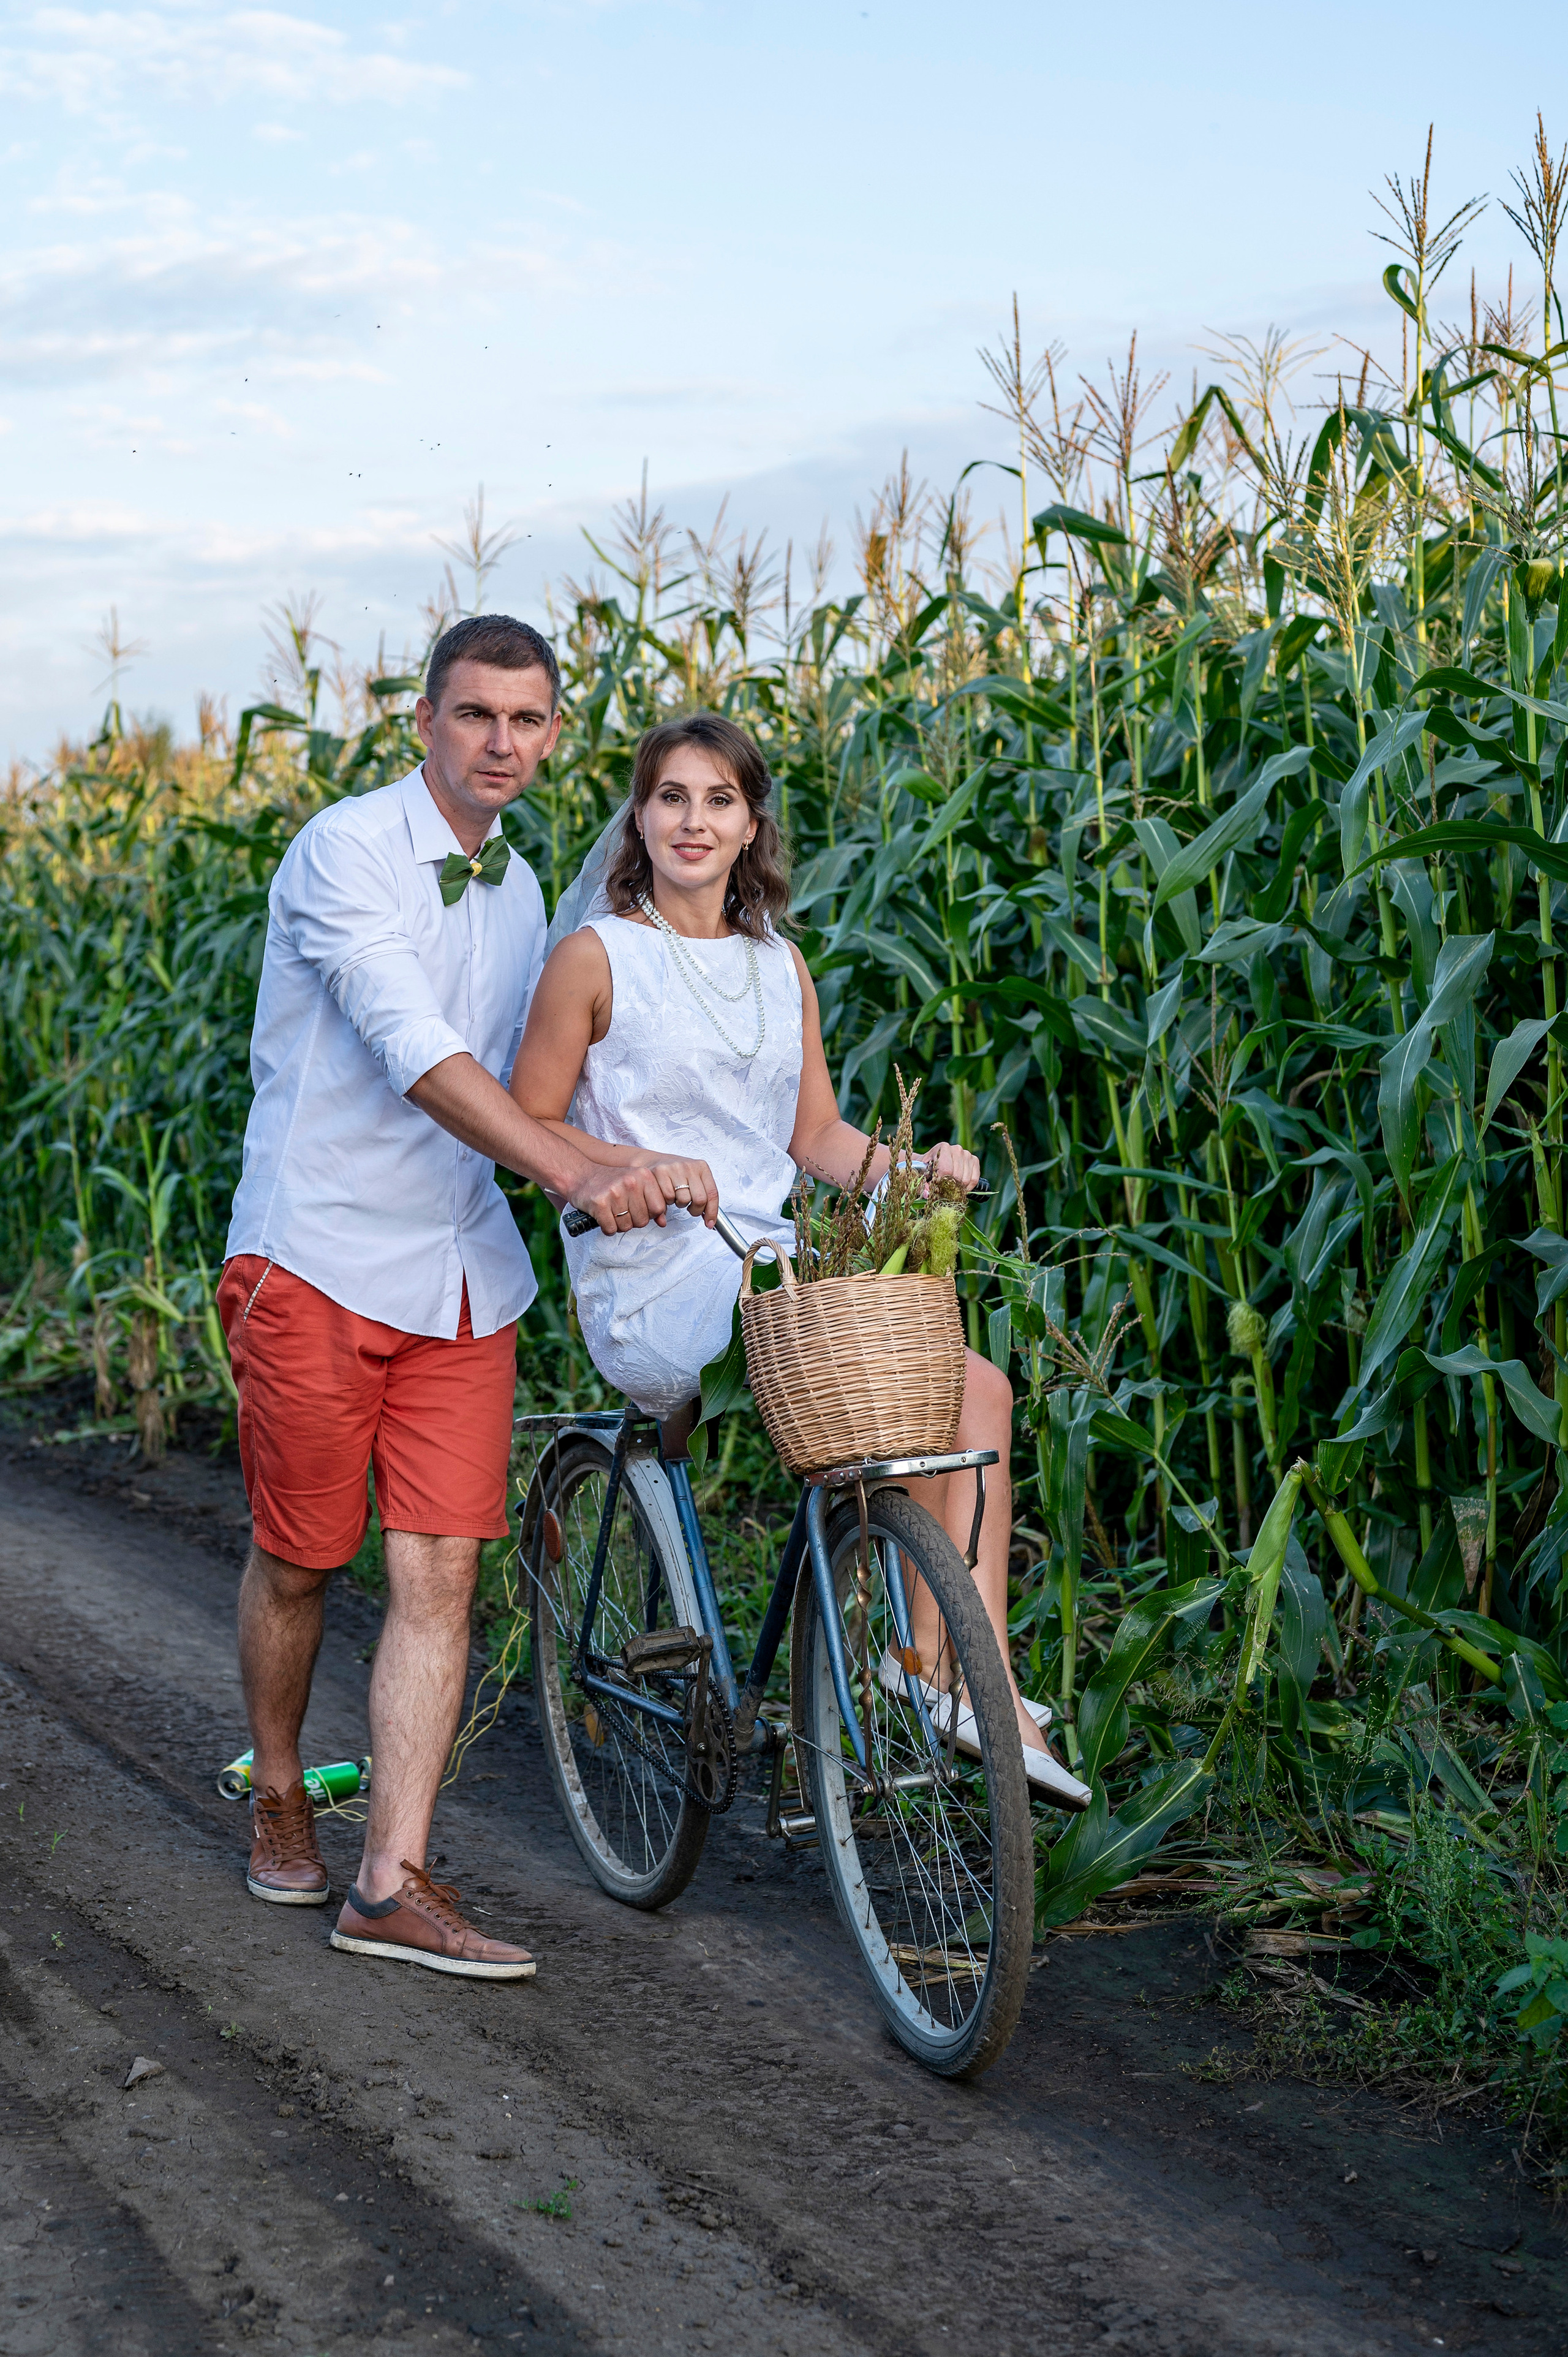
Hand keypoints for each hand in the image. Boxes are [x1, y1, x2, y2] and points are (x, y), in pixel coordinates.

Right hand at [569, 1165, 687, 1236]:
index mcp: (644, 1176)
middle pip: (643, 1220)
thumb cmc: (610, 1182)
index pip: (659, 1208)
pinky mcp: (599, 1203)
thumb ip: (653, 1201)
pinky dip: (606, 1228)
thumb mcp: (635, 1184)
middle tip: (621, 1211)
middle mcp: (631, 1182)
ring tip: (611, 1212)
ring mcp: (615, 1192)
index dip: (649, 1213)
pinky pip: (610, 1229)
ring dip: (619, 1225)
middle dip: (632, 1221)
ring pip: (627, 1226)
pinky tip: (602, 1216)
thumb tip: (663, 1222)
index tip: (637, 1208)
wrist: (580, 1175)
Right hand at [646, 1156, 719, 1227]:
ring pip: (684, 1200)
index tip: (710, 1223)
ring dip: (680, 1204)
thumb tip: (710, 1221)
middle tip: (690, 1209)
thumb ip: (704, 1196)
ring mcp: (675, 1168)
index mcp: (702, 1167)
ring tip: (677, 1197)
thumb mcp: (693, 1179)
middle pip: (700, 1199)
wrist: (655, 1162)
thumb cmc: (676, 1174)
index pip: (712, 1193)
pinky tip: (667, 1194)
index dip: (712, 1212)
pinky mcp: (661, 1172)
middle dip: (695, 1210)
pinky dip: (668, 1201)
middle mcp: (690, 1166)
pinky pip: (668, 1197)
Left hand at [923, 1141, 979, 1193]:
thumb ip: (923, 1186)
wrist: (933, 1161)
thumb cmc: (926, 1168)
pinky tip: (960, 1189)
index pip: (946, 1170)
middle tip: (943, 1191)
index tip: (936, 1188)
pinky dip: (968, 1187)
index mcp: (943, 1148)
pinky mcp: (974, 1160)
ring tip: (950, 1189)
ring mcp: (967, 1154)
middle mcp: (957, 1149)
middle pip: (957, 1176)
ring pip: (966, 1179)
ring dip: (958, 1188)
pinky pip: (974, 1179)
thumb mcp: (921, 1175)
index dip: (942, 1183)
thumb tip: (928, 1195)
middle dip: (950, 1187)